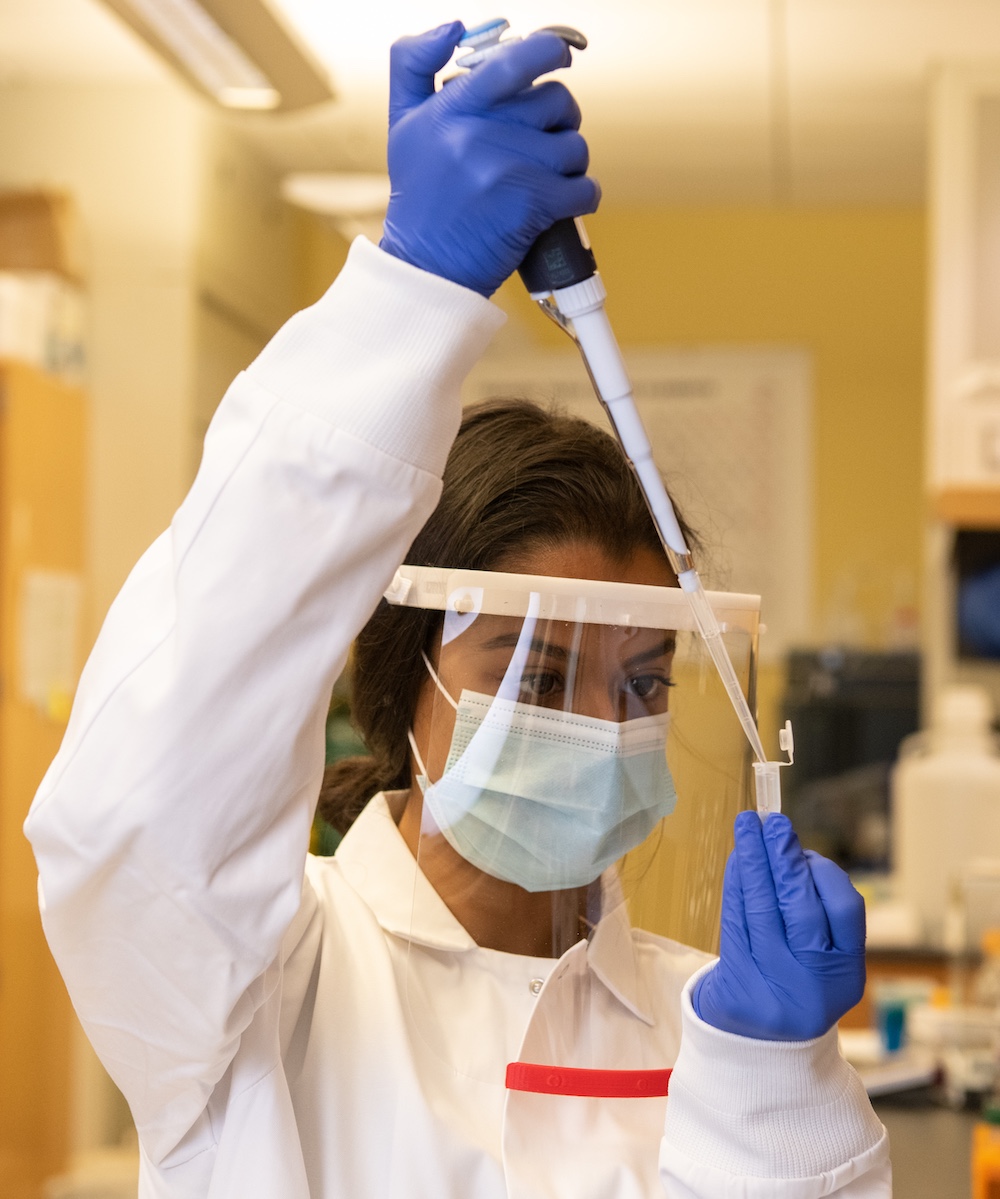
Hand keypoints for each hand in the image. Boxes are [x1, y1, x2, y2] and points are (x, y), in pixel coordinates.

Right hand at [379, 23, 599, 295]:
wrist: (427, 267)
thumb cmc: (421, 196)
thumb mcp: (403, 124)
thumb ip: (413, 63)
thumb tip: (452, 26)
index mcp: (453, 108)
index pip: (512, 61)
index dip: (548, 50)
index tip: (560, 56)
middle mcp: (481, 134)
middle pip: (557, 102)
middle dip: (559, 120)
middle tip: (543, 141)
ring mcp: (510, 170)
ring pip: (576, 147)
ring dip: (570, 164)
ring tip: (543, 180)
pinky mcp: (535, 207)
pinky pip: (586, 188)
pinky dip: (582, 197)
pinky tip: (561, 205)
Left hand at [692, 812, 865, 1040]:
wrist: (761, 1045)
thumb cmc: (798, 983)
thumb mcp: (826, 962)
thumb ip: (820, 912)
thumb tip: (792, 851)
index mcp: (846, 973)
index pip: (846, 911)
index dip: (826, 874)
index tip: (806, 851)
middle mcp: (814, 982)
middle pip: (800, 908)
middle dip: (785, 859)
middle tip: (774, 822)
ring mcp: (775, 986)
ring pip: (763, 909)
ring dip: (755, 861)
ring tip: (749, 827)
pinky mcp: (738, 985)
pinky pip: (736, 921)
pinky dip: (736, 884)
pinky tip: (737, 859)